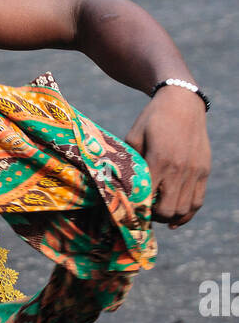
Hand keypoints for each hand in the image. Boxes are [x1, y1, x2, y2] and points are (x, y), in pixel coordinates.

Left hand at [125, 87, 210, 228]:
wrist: (183, 102)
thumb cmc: (152, 119)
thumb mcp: (134, 137)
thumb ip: (129, 163)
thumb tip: (119, 188)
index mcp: (159, 160)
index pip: (147, 198)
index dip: (137, 210)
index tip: (129, 212)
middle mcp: (179, 168)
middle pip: (167, 210)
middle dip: (153, 217)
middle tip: (144, 212)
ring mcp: (194, 171)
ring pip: (183, 210)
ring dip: (169, 217)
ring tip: (158, 214)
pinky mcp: (204, 170)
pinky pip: (198, 202)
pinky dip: (187, 214)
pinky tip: (174, 220)